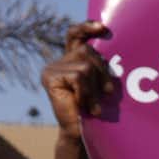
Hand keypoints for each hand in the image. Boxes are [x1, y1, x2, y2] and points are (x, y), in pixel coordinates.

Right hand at [42, 21, 112, 141]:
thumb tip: (108, 41)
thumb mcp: (100, 82)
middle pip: (88, 51)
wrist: (81, 132)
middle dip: (102, 72)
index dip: (87, 27)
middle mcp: (60, 60)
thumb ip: (99, 64)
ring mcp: (52, 68)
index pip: (75, 34)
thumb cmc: (95, 108)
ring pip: (85, 66)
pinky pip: (79, 76)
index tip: (102, 27)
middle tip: (105, 93)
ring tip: (92, 103)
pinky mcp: (50, 77)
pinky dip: (86, 92)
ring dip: (94, 87)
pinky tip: (82, 104)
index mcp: (72, 58)